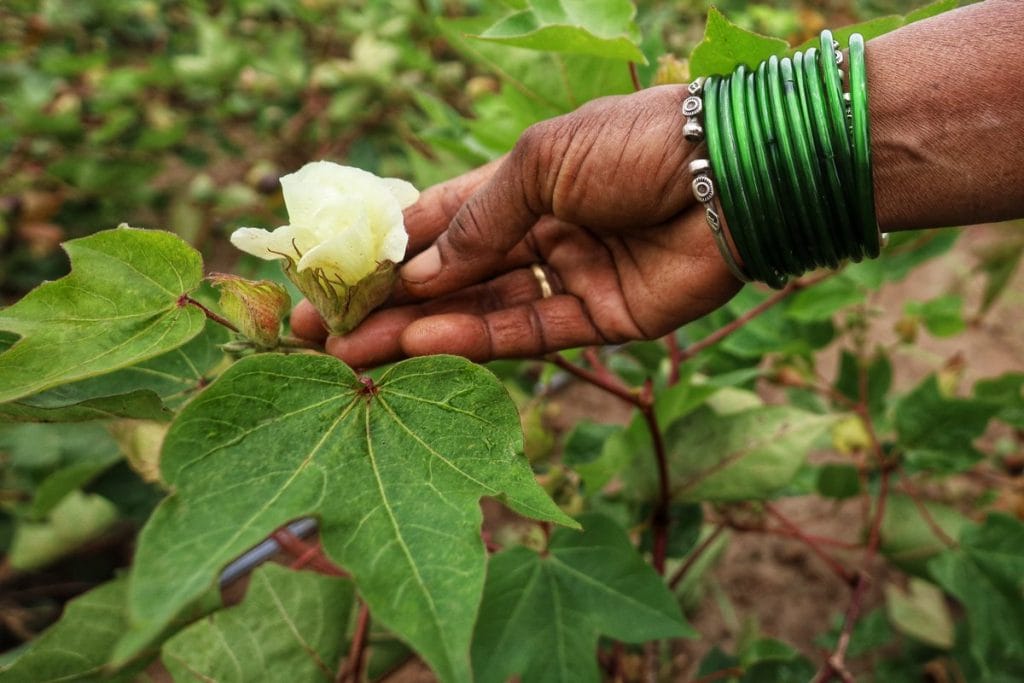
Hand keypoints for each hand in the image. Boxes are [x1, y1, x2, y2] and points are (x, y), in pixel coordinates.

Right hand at [292, 84, 742, 365]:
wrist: (736, 173)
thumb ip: (477, 223)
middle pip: (451, 276)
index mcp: (522, 182)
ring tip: (353, 351)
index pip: (438, 222)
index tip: (328, 277)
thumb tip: (415, 274)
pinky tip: (420, 344)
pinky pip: (528, 334)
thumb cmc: (635, 144)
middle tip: (321, 333)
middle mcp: (540, 232)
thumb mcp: (539, 164)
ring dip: (417, 331)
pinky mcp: (600, 319)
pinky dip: (475, 340)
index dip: (383, 251)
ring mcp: (568, 277)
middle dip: (386, 304)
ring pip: (480, 311)